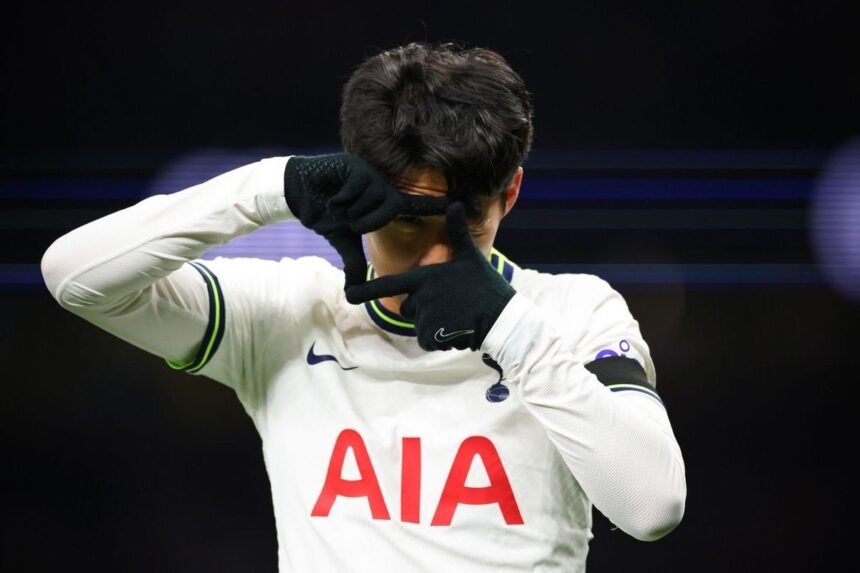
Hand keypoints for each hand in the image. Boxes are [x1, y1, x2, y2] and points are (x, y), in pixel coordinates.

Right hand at [283, 153, 448, 285]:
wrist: (299, 195)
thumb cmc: (325, 213)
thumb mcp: (343, 241)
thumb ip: (354, 263)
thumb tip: (352, 291)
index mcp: (384, 203)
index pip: (414, 207)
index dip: (434, 207)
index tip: (456, 205)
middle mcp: (381, 188)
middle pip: (388, 208)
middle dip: (366, 220)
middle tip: (349, 221)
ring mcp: (369, 175)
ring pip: (371, 199)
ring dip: (350, 209)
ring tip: (338, 205)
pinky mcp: (354, 165)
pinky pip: (356, 187)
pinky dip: (342, 198)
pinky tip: (332, 195)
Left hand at [345, 202, 515, 350]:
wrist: (502, 316)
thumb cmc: (485, 284)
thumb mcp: (470, 256)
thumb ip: (457, 232)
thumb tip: (456, 203)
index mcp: (426, 277)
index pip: (389, 284)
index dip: (366, 289)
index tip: (349, 293)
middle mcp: (422, 296)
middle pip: (408, 306)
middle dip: (423, 307)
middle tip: (451, 303)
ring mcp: (427, 317)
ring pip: (419, 324)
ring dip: (434, 323)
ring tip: (457, 316)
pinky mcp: (434, 335)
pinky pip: (426, 339)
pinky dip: (439, 338)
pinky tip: (457, 329)